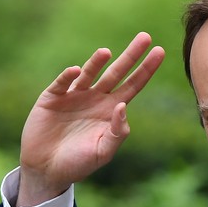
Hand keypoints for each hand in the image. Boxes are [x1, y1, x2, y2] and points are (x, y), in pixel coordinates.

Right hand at [17, 32, 164, 206]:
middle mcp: (95, 98)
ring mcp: (74, 96)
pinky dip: (68, 76)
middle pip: (117, 72)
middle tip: (146, 37)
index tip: (160, 51)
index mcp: (111, 110)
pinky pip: (62, 83)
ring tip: (106, 52)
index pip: (133, 85)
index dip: (146, 69)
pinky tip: (76, 71)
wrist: (47, 169)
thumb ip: (117, 132)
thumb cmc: (78, 163)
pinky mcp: (52, 98)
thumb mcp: (103, 151)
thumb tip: (123, 107)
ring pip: (89, 73)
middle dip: (131, 55)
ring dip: (96, 62)